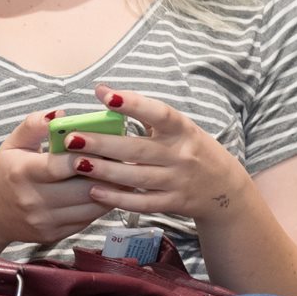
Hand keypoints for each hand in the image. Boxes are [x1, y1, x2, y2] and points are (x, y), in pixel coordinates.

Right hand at [0, 109, 112, 247]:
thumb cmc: (4, 173)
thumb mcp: (13, 143)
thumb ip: (34, 124)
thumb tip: (61, 114)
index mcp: (22, 173)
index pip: (60, 166)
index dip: (85, 156)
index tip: (102, 145)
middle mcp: (33, 200)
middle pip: (83, 189)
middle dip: (107, 174)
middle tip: (124, 159)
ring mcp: (44, 221)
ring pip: (91, 207)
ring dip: (110, 191)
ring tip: (120, 174)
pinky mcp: (53, 235)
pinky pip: (87, 220)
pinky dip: (100, 205)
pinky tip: (105, 191)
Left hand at [62, 83, 249, 224]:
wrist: (224, 190)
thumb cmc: (191, 149)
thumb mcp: (178, 128)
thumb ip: (144, 113)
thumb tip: (102, 92)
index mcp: (183, 130)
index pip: (160, 113)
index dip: (134, 104)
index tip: (105, 95)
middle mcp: (181, 155)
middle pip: (138, 150)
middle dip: (103, 144)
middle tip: (72, 138)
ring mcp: (178, 182)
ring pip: (136, 177)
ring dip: (105, 171)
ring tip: (76, 163)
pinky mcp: (173, 203)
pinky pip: (142, 203)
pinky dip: (117, 198)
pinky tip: (93, 191)